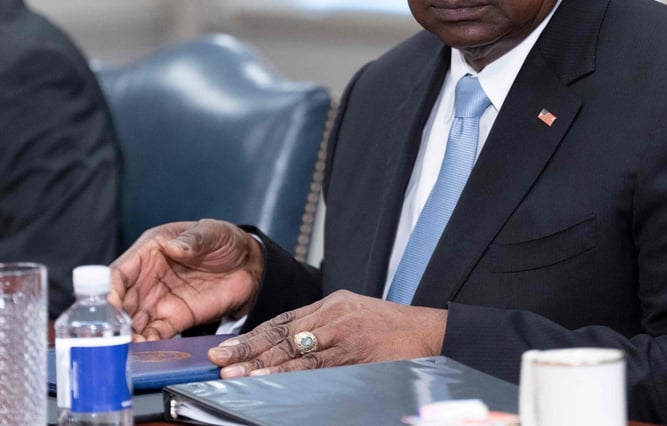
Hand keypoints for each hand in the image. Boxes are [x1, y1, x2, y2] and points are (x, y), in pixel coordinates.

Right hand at [109, 219, 264, 339]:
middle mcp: (147, 279)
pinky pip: (155, 334)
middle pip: (120, 302)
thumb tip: (174, 247)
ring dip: (127, 336)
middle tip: (111, 336)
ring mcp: (159, 301)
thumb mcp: (212, 232)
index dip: (109, 289)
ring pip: (133, 322)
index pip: (119, 273)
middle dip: (112, 320)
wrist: (249, 264)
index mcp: (149, 252)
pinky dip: (148, 343)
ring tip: (126, 348)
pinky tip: (145, 351)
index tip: (109, 305)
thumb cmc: (225, 241)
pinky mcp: (175, 319)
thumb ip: (193, 240)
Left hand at [207, 290, 446, 377]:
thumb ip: (323, 328)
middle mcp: (332, 315)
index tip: (225, 348)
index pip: (282, 321)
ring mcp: (342, 335)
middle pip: (281, 335)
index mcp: (330, 304)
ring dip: (260, 366)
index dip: (251, 336)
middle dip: (247, 350)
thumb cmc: (392, 329)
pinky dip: (290, 376)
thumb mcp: (354, 316)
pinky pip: (315, 368)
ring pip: (293, 352)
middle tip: (217, 361)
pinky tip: (270, 382)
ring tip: (233, 375)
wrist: (429, 332)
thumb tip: (288, 350)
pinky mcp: (353, 354)